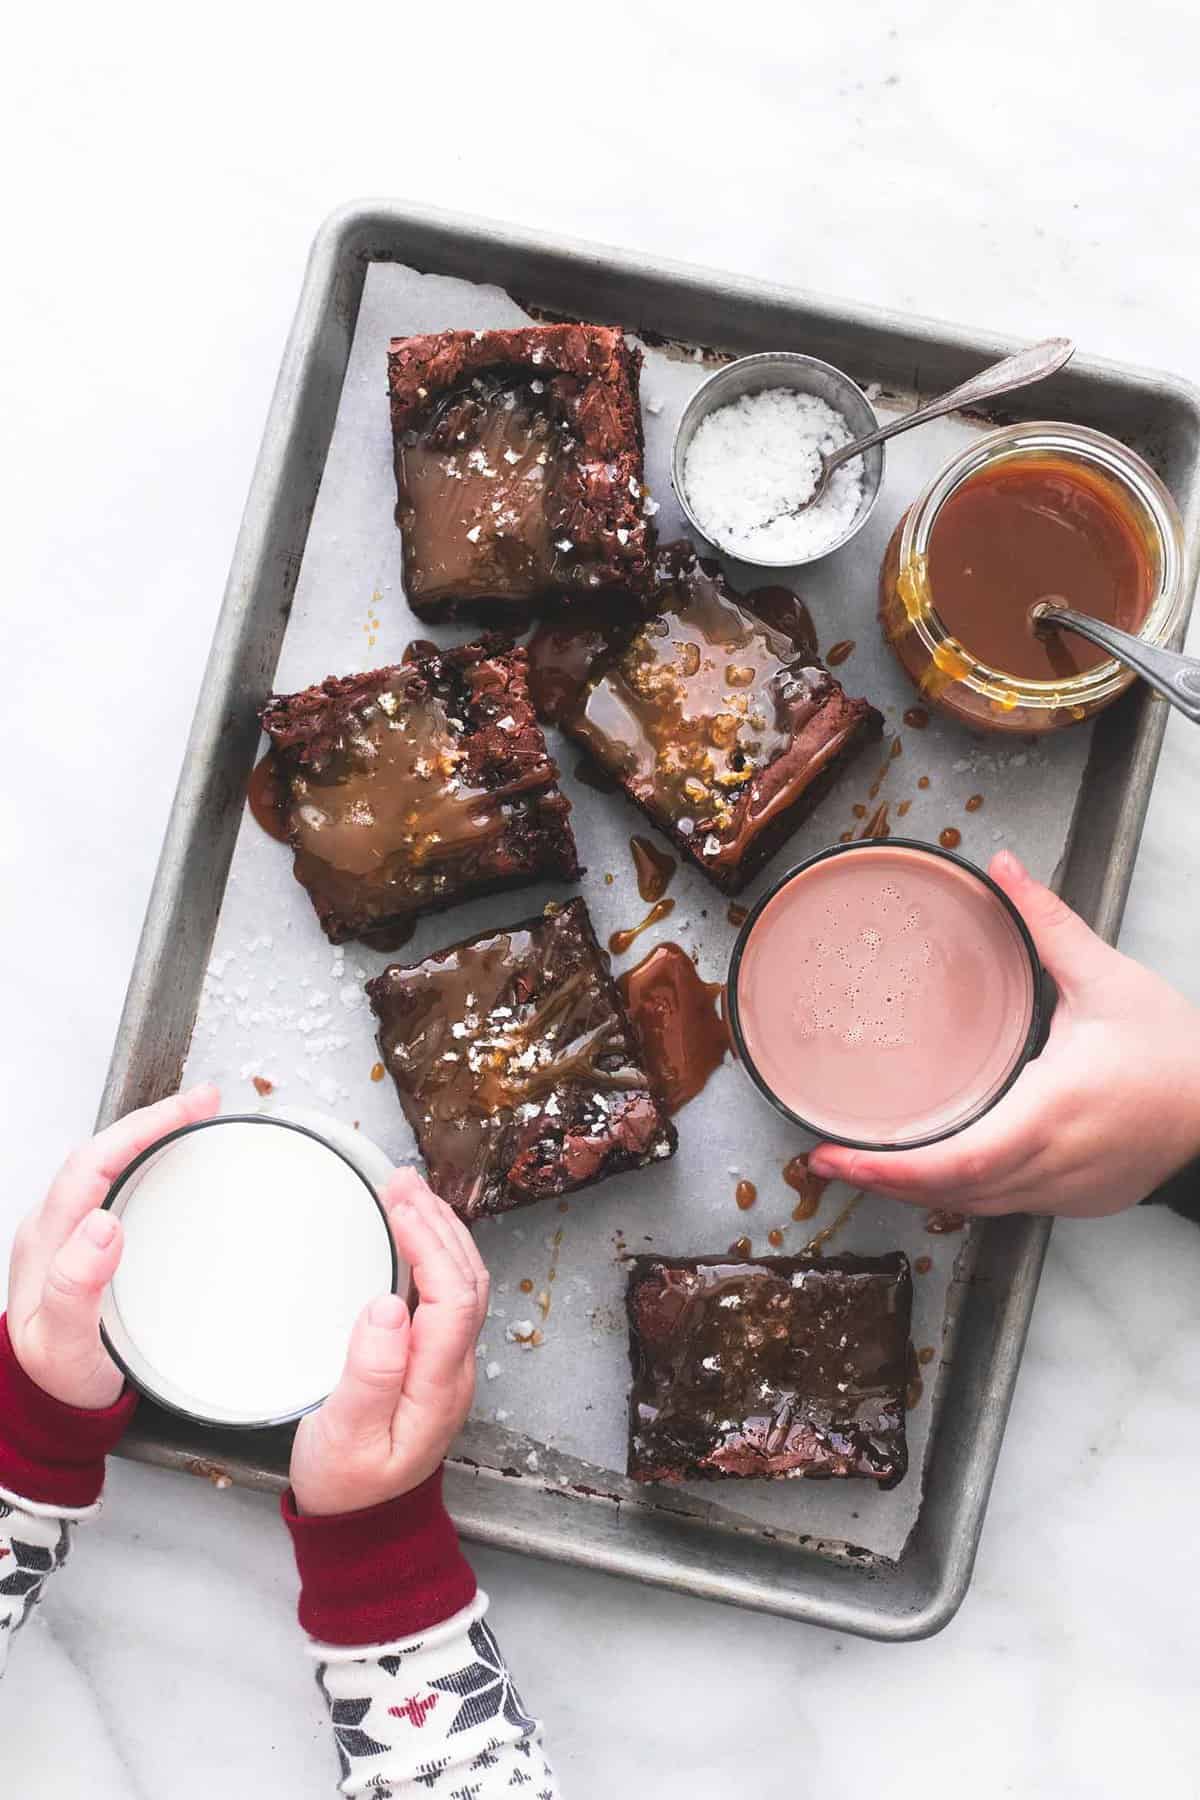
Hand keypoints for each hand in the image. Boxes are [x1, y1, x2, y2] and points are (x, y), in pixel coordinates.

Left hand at [7, 1084, 220, 1407]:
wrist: (53, 1405)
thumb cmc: (60, 1378)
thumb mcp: (62, 1345)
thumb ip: (73, 1288)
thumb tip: (103, 1225)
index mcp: (46, 1239)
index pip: (93, 1162)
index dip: (141, 1129)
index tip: (190, 1111)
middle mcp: (55, 1226)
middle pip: (102, 1151)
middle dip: (154, 1119)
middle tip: (207, 1103)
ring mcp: (71, 1232)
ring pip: (109, 1163)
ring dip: (153, 1134)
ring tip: (199, 1117)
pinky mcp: (90, 1243)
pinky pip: (119, 1184)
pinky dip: (151, 1160)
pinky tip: (177, 1160)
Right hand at [290, 1169, 488, 1516]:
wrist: (361, 1525)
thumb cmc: (347, 1485)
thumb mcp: (344, 1438)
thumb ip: (369, 1376)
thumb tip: (389, 1308)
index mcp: (438, 1385)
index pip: (454, 1298)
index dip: (432, 1245)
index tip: (398, 1207)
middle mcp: (454, 1369)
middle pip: (468, 1280)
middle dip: (439, 1224)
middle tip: (401, 1182)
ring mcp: (448, 1364)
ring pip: (463, 1283)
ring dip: (441, 1232)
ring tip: (409, 1191)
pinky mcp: (432, 1361)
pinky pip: (446, 1295)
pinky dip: (433, 1253)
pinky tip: (412, 1233)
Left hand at [807, 851, 1199, 1217]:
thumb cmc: (1177, 1053)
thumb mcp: (1109, 980)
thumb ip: (1048, 924)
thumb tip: (1006, 867)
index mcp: (1052, 1109)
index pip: (957, 1159)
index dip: (891, 1168)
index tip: (838, 1156)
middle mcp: (1052, 1162)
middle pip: (950, 1192)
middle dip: (882, 1182)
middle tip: (824, 1158)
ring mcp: (1062, 1190)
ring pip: (972, 1206)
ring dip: (916, 1192)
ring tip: (861, 1165)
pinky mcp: (1073, 1201)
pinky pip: (1001, 1206)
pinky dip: (959, 1193)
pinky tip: (928, 1171)